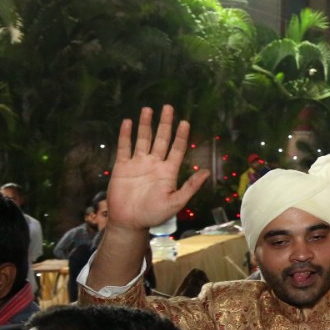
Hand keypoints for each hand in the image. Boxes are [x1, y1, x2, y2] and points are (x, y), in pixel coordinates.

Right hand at [108, 106, 209, 230]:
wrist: (129, 222)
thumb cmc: (153, 214)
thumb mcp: (175, 202)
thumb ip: (190, 187)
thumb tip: (206, 172)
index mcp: (168, 171)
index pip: (177, 148)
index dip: (181, 136)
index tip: (185, 122)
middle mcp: (154, 163)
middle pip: (161, 139)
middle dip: (165, 123)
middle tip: (168, 107)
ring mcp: (138, 163)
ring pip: (143, 139)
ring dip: (145, 125)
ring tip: (148, 109)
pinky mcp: (122, 167)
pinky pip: (124, 148)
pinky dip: (125, 135)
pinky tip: (128, 122)